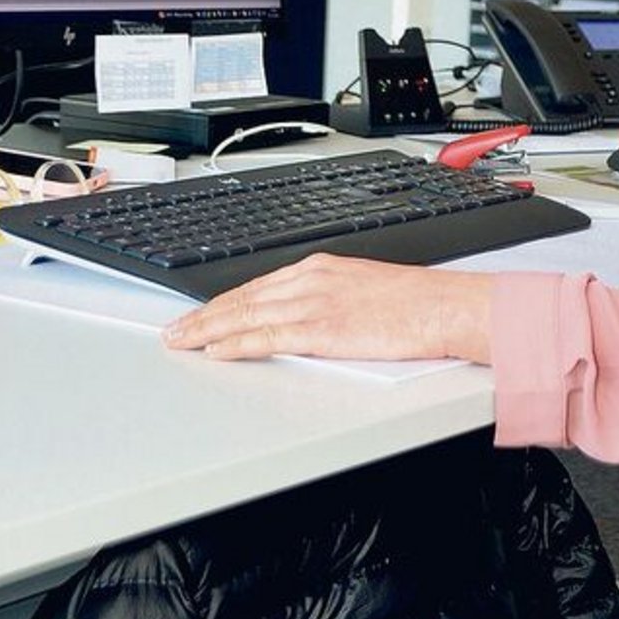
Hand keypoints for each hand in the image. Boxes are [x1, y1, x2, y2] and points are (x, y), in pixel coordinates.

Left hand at [162, 254, 493, 363]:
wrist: (445, 307)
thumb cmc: (418, 304)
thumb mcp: (366, 290)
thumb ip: (331, 300)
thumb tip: (310, 321)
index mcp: (322, 268)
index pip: (257, 286)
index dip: (222, 303)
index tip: (200, 314)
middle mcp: (312, 280)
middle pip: (242, 299)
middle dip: (203, 316)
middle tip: (173, 331)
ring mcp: (316, 303)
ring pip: (246, 316)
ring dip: (207, 330)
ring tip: (181, 342)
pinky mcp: (324, 329)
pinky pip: (269, 336)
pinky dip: (237, 343)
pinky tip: (216, 350)